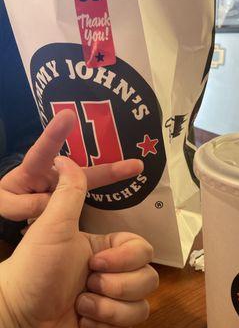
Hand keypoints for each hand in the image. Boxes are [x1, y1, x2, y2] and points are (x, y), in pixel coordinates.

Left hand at [0, 110, 141, 220]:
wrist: (14, 212)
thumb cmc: (8, 199)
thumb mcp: (7, 202)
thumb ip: (24, 204)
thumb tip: (53, 204)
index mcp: (33, 170)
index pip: (43, 151)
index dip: (55, 135)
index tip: (68, 115)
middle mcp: (54, 175)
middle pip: (81, 171)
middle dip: (107, 167)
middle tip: (136, 164)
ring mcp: (66, 188)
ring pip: (88, 183)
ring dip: (111, 176)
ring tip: (137, 168)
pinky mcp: (72, 201)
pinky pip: (86, 199)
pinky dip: (102, 195)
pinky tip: (124, 188)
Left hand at [0, 156, 158, 327]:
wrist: (15, 317)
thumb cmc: (34, 267)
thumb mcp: (53, 225)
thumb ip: (68, 191)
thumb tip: (64, 159)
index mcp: (106, 251)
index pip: (144, 250)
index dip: (127, 258)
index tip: (96, 263)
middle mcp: (113, 276)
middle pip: (148, 280)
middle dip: (117, 288)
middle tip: (86, 288)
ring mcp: (111, 306)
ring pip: (141, 310)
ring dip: (108, 311)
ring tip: (79, 309)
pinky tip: (82, 326)